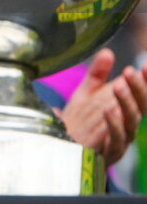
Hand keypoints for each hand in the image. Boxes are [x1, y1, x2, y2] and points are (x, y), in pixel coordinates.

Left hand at [59, 49, 146, 165]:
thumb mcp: (87, 94)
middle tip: (129, 71)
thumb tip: (107, 52)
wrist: (66, 149)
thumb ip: (97, 75)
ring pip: (132, 122)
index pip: (141, 94)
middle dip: (138, 89)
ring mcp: (121, 139)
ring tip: (118, 86)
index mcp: (125, 109)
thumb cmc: (82, 121)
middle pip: (141, 107)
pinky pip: (117, 139)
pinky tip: (107, 111)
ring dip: (126, 103)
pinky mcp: (109, 152)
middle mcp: (128, 124)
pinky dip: (114, 124)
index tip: (146, 65)